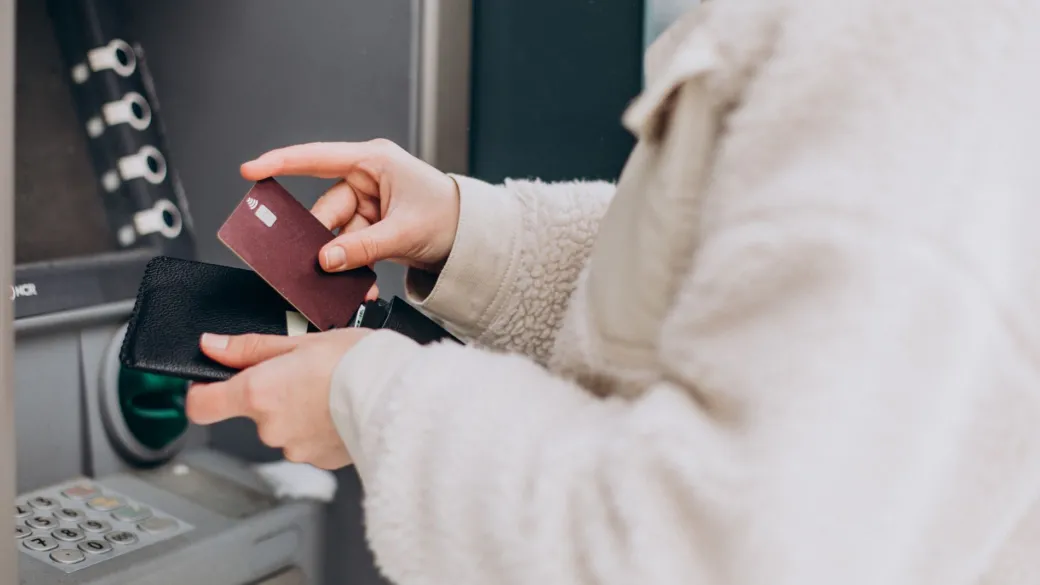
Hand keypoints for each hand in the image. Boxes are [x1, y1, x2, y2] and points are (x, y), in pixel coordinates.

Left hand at [185, 328, 373, 469]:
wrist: (401, 394)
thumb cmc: (357, 362)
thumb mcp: (302, 341)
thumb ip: (251, 348)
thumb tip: (212, 346)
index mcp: (259, 393)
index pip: (202, 405)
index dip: (202, 392)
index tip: (212, 382)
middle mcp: (270, 426)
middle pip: (252, 411)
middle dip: (272, 393)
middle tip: (304, 372)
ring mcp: (295, 448)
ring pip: (283, 426)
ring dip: (298, 410)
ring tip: (331, 389)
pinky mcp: (320, 460)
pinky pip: (309, 441)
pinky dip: (319, 426)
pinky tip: (341, 408)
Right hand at [241, 139, 460, 272]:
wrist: (473, 238)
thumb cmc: (449, 217)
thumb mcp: (404, 232)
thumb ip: (362, 247)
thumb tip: (326, 260)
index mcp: (374, 163)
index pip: (317, 158)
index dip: (281, 163)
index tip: (250, 170)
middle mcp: (367, 179)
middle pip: (325, 210)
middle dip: (323, 241)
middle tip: (317, 265)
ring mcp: (368, 204)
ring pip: (336, 234)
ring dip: (342, 261)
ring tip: (354, 282)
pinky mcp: (371, 226)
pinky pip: (350, 247)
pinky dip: (354, 266)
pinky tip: (365, 284)